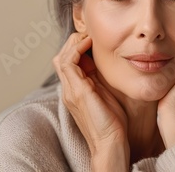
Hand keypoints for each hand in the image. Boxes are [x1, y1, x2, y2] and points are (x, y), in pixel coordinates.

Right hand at [52, 33, 128, 170]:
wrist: (110, 142)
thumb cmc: (113, 122)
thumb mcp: (107, 94)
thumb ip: (102, 81)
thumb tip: (110, 63)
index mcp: (75, 89)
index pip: (68, 61)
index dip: (78, 46)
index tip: (94, 38)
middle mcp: (69, 89)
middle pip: (61, 56)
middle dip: (74, 41)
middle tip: (91, 34)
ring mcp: (70, 90)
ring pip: (61, 57)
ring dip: (75, 43)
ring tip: (90, 36)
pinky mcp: (77, 91)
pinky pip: (68, 63)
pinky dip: (76, 49)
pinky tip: (89, 44)